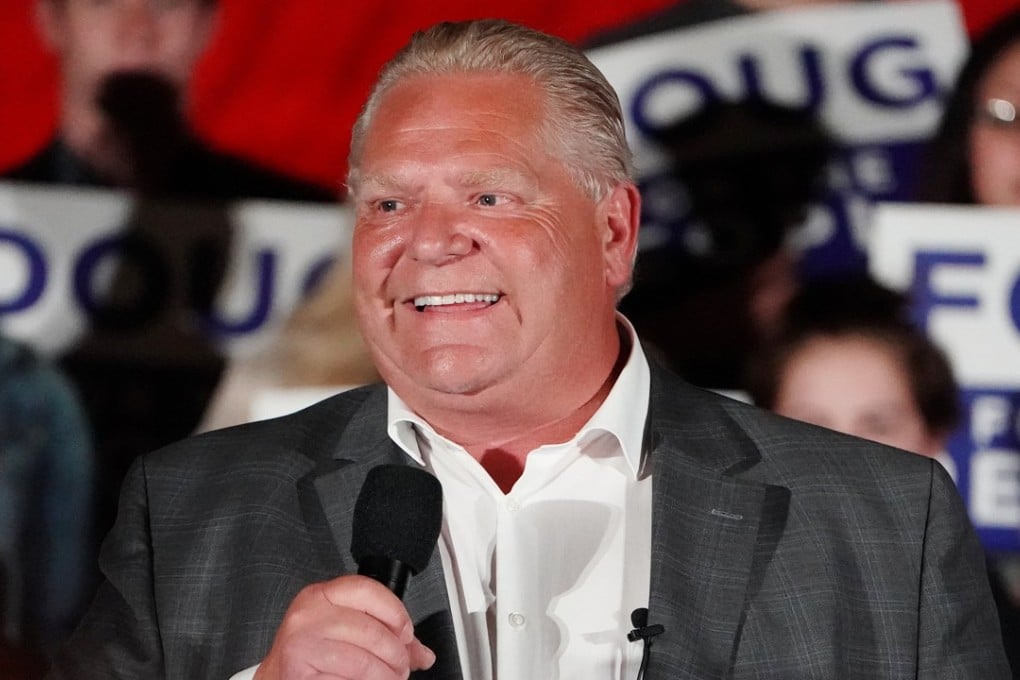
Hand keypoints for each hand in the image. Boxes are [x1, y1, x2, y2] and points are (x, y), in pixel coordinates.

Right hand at [254, 575, 435, 679]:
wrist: (278, 676)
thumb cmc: (313, 652)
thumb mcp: (346, 631)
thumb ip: (386, 635)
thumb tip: (423, 654)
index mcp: (321, 595)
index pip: (367, 590)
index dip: (395, 612)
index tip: (406, 634)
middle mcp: (308, 615)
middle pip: (370, 630)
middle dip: (396, 655)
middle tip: (402, 667)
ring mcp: (301, 643)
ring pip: (361, 661)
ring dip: (385, 676)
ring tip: (389, 679)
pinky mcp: (298, 670)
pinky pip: (344, 679)